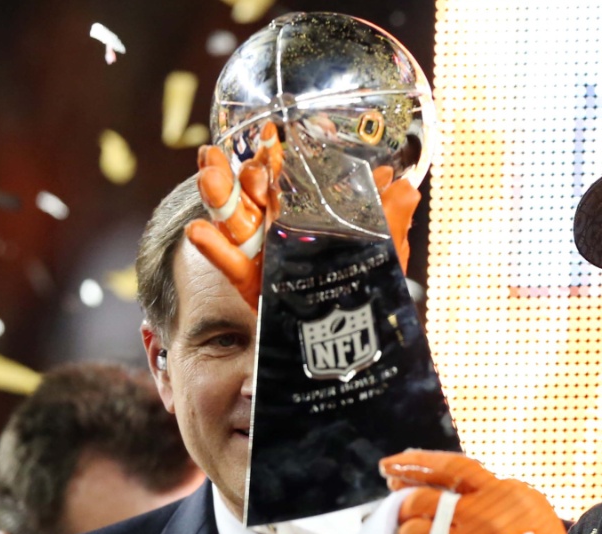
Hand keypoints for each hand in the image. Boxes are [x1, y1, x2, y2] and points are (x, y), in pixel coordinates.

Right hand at [186, 122, 418, 311]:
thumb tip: (403, 181)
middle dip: (245, 170)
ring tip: (207, 173)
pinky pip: (230, 264)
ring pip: (236, 219)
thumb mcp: (387, 244)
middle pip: (256, 192)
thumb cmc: (370, 284)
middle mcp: (282, 228)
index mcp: (310, 213)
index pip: (290, 176)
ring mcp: (264, 253)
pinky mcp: (253, 283)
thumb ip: (392, 212)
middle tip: (241, 156)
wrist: (360, 333)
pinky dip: (214, 248)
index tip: (273, 132)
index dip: (279, 154)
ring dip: (219, 195)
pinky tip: (198, 230)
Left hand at [382, 450, 574, 533]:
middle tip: (406, 515)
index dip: (414, 464)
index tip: (389, 466)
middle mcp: (481, 517)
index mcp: (499, 492)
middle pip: (422, 502)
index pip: (449, 468)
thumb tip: (443, 488)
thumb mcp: (526, 505)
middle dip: (406, 508)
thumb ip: (490, 494)